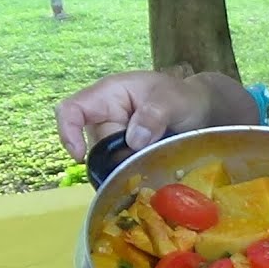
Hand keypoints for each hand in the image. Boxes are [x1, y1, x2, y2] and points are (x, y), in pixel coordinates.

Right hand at [54, 69, 216, 161]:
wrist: (200, 110)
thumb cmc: (183, 97)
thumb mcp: (173, 100)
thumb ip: (154, 115)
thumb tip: (133, 140)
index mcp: (108, 94)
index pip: (72, 110)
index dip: (68, 132)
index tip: (79, 156)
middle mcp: (104, 116)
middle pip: (96, 145)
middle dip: (119, 156)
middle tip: (151, 153)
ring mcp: (114, 136)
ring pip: (107, 160)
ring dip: (129, 165)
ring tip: (157, 157)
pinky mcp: (123, 153)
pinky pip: (119, 167)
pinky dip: (133, 172)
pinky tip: (152, 169)